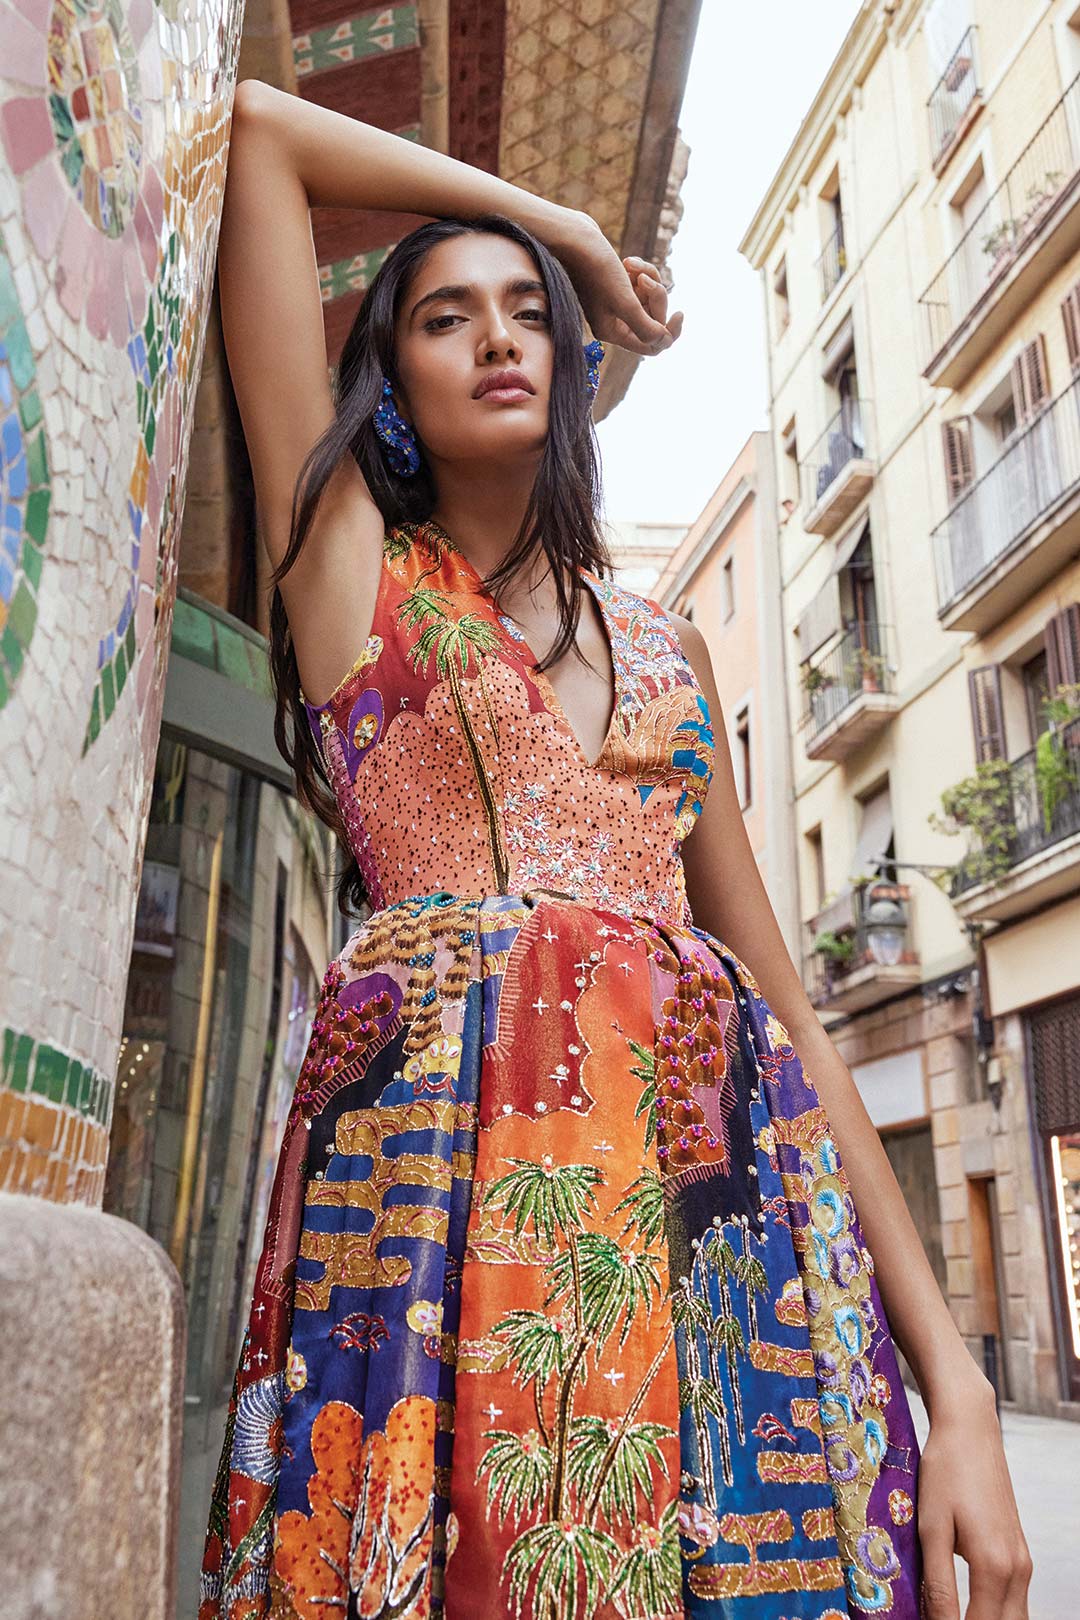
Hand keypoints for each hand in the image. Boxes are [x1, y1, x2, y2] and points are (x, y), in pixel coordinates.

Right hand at [554, 212, 683, 355]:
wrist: (572, 236)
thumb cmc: (595, 269)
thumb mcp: (624, 301)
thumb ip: (645, 327)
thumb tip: (663, 341)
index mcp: (612, 332)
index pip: (651, 346)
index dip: (669, 333)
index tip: (680, 314)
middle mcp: (614, 320)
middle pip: (653, 319)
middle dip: (656, 297)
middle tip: (645, 281)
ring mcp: (615, 301)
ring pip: (650, 298)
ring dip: (649, 279)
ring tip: (631, 267)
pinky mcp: (617, 283)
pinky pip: (643, 282)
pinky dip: (642, 271)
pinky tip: (628, 261)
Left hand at [917, 1382, 1031, 1617]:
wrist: (969, 1430)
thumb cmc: (944, 1474)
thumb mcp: (932, 1529)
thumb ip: (938, 1584)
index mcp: (994, 1567)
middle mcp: (1017, 1569)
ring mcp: (1022, 1560)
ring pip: (1012, 1617)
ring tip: (951, 1616)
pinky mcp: (1018, 1550)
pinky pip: (1013, 1599)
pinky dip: (994, 1612)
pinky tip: (967, 1609)